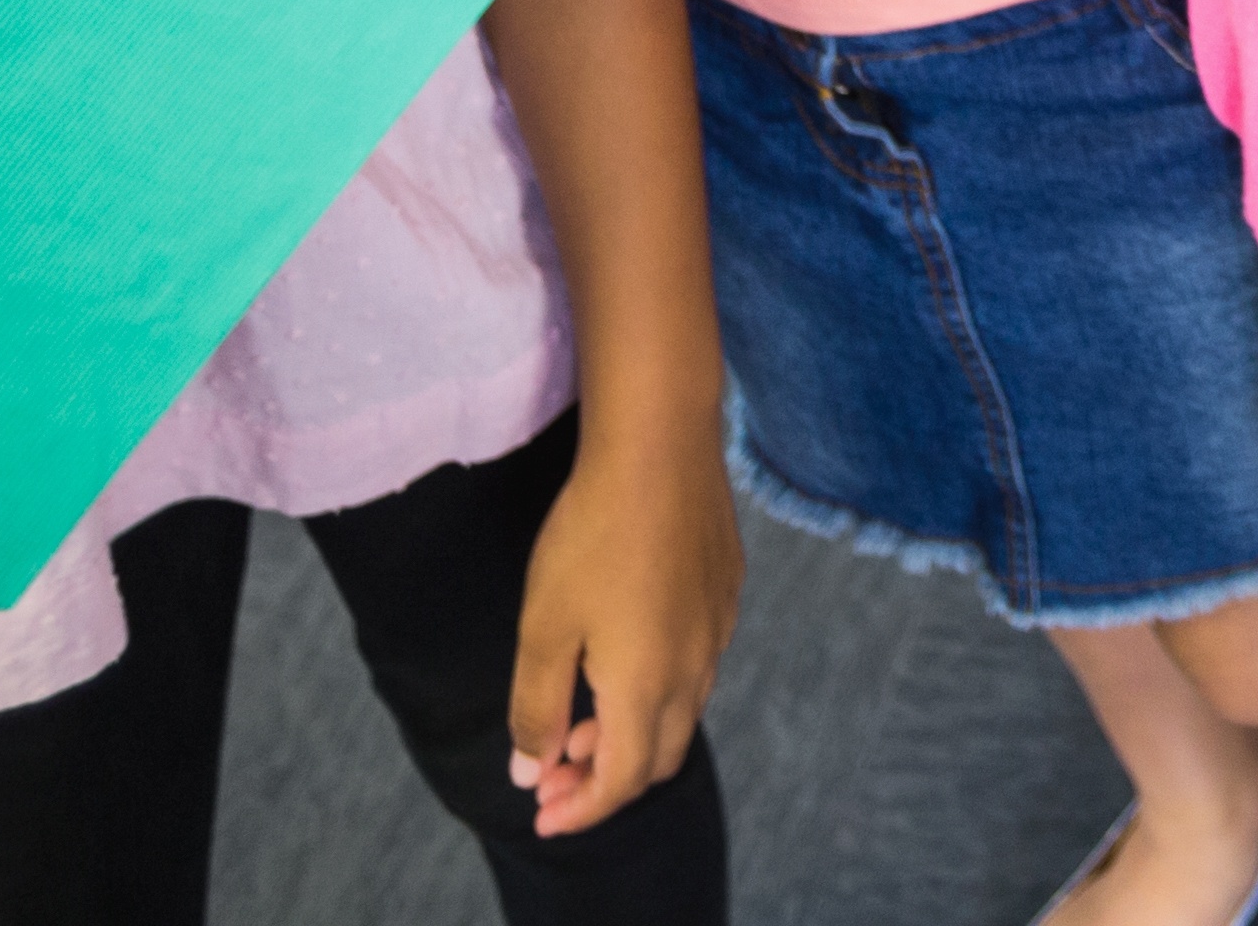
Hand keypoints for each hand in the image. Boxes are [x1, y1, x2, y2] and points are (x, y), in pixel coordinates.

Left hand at [505, 411, 738, 838]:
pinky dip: (656, 688)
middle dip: (606, 779)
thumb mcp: (543, 627)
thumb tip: (531, 769)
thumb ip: (535, 707)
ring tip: (579, 718)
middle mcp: (695, 669)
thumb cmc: (592, 535)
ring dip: (632, 732)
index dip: (581, 809)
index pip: (622, 781)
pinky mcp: (727, 590)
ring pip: (682, 711)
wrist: (661, 444)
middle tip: (554, 772)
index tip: (543, 814)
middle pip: (660, 758)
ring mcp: (718, 628)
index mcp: (648, 687)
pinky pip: (697, 664)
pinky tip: (622, 653)